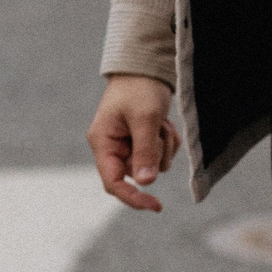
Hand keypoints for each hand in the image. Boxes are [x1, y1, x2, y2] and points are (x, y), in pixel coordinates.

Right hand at [88, 73, 180, 211]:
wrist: (147, 66)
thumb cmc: (140, 88)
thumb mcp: (145, 118)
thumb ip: (145, 151)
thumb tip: (146, 184)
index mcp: (103, 143)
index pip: (113, 183)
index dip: (132, 197)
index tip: (156, 205)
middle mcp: (113, 147)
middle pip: (139, 173)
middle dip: (155, 155)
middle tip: (160, 130)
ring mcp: (128, 145)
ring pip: (154, 165)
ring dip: (164, 145)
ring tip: (161, 122)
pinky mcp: (143, 140)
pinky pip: (161, 154)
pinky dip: (168, 140)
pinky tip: (164, 123)